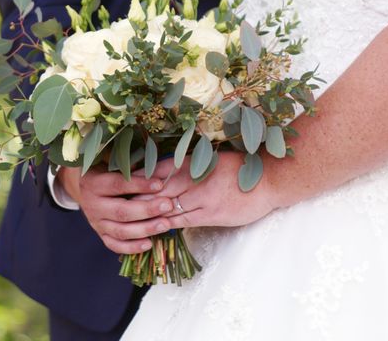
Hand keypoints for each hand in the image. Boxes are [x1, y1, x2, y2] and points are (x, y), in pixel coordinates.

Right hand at [56, 166, 174, 253]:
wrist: (85, 188)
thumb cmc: (106, 172)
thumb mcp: (112, 165)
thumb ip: (129, 168)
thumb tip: (155, 169)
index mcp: (94, 184)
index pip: (118, 185)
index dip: (139, 185)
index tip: (160, 184)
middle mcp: (93, 205)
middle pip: (121, 211)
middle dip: (146, 209)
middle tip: (168, 205)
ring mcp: (96, 223)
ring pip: (120, 231)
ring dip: (144, 229)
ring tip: (165, 225)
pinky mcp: (101, 235)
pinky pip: (115, 245)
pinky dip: (131, 247)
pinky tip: (149, 244)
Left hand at [136, 152, 276, 229]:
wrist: (270, 180)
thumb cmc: (243, 168)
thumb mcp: (213, 159)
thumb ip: (191, 164)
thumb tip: (168, 168)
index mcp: (194, 162)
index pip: (160, 169)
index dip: (141, 176)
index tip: (124, 180)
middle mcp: (194, 179)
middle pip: (158, 189)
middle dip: (138, 195)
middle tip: (117, 201)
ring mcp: (201, 198)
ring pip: (166, 206)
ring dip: (147, 213)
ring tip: (127, 217)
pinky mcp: (210, 215)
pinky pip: (182, 220)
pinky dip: (165, 224)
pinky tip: (152, 228)